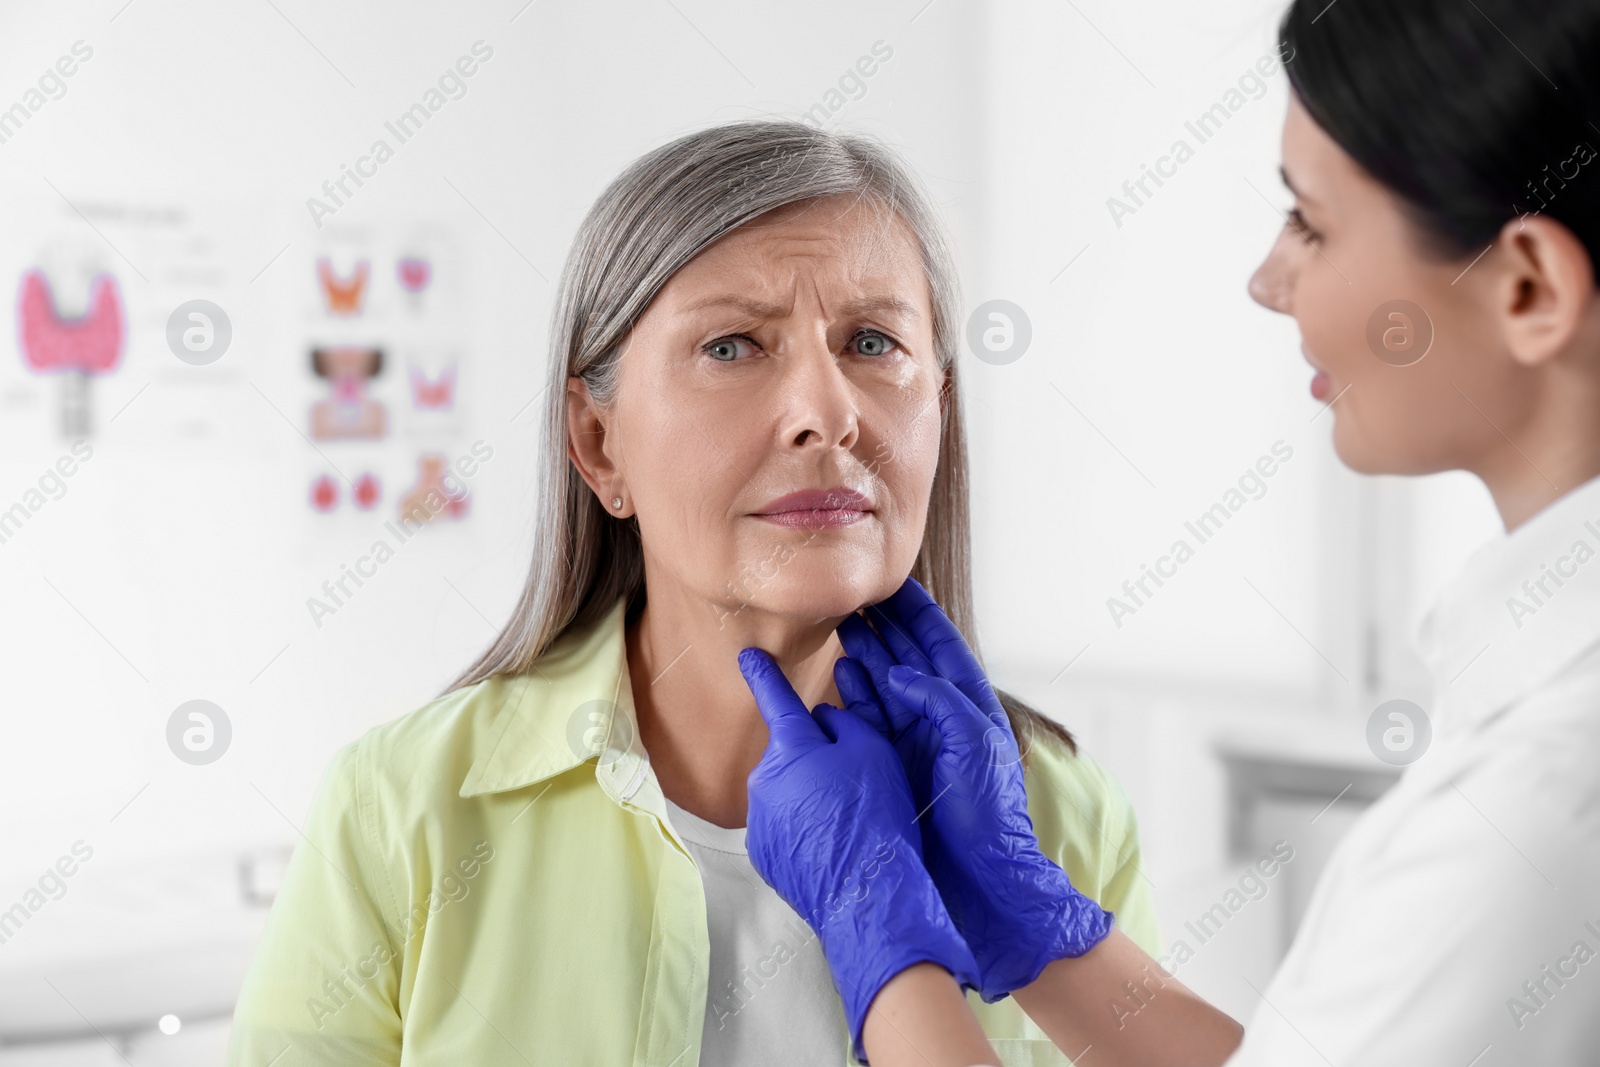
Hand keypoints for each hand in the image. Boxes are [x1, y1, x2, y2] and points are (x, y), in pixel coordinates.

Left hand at [738, 647, 980, 1063]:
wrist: (866, 892)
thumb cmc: (876, 815)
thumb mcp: (874, 752)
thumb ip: (844, 723)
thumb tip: (822, 717)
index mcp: (792, 748)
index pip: (774, 699)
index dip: (763, 674)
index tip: (747, 656)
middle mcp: (765, 779)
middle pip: (789, 755)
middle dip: (812, 759)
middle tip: (850, 783)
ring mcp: (760, 819)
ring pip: (787, 792)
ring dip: (809, 796)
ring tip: (847, 821)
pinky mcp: (763, 852)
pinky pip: (784, 826)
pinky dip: (804, 829)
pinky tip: (832, 844)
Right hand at [834, 578, 1113, 1001]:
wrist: (979, 879)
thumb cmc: (988, 815)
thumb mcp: (975, 744)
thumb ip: (939, 699)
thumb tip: (899, 673)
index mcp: (971, 706)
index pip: (941, 645)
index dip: (917, 612)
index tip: (892, 582)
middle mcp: (942, 719)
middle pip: (907, 659)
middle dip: (882, 627)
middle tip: (853, 598)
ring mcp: (916, 742)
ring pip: (884, 686)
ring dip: (864, 655)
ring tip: (841, 626)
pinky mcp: (893, 767)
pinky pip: (870, 722)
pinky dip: (855, 696)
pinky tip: (841, 675)